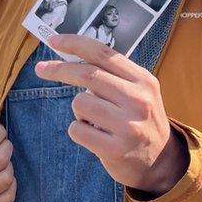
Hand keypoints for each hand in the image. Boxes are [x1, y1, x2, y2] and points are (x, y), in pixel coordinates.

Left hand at [36, 35, 187, 196]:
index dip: (76, 44)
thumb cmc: (140, 120)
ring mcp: (128, 126)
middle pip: (88, 74)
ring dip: (79, 110)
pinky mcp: (115, 149)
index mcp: (143, 80)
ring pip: (80, 103)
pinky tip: (95, 135)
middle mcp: (138, 100)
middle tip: (41, 68)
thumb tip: (73, 55)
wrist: (160, 160)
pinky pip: (77, 130)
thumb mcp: (138, 91)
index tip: (54, 40)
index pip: (104, 54)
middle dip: (59, 69)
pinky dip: (78, 130)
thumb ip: (113, 74)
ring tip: (95, 119)